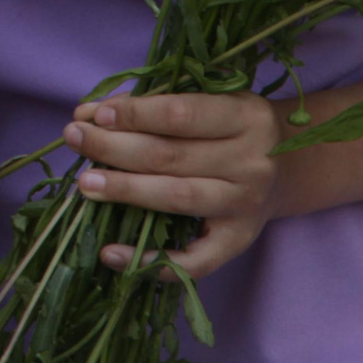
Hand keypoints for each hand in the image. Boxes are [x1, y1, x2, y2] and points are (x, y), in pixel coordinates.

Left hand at [63, 93, 281, 279]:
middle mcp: (251, 163)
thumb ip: (156, 103)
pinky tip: (109, 253)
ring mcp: (246, 206)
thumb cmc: (232, 127)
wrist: (288, 167)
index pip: (181, 114)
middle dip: (115, 148)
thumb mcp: (211, 101)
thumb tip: (90, 112)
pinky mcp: (238, 243)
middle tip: (74, 139)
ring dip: (125, 191)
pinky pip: (193, 261)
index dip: (134, 114)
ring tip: (84, 184)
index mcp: (246, 117)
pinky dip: (149, 261)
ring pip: (177, 199)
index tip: (94, 113)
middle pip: (171, 157)